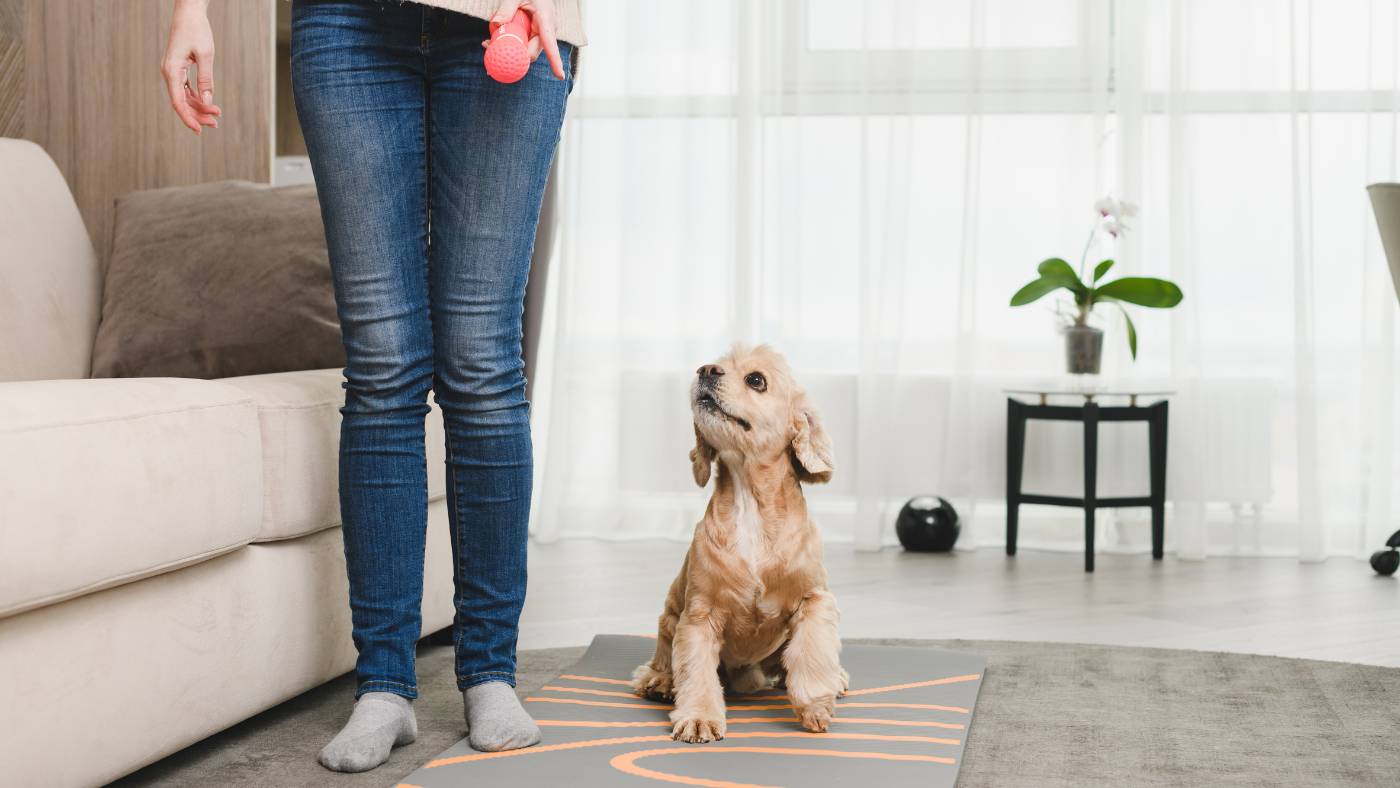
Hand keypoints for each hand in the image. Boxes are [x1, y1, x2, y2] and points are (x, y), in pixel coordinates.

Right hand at [161, 0, 221, 133]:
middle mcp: (169, 73)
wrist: (188, 13)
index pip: (177, 102)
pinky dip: (197, 98)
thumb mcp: (206, 55)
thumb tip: (208, 101)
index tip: (199, 130)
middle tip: (216, 123)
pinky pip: (186, 89)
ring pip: (184, 97)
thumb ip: (206, 79)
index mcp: (172, 70)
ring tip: (216, 116)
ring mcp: (173, 71)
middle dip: (198, 115)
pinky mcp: (178, 69)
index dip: (188, 118)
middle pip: (181, 102)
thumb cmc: (197, 30)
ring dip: (199, 107)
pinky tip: (208, 105)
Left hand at [485, 0, 566, 79]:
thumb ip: (506, 8)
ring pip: (524, 50)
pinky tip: (492, 40)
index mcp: (546, 21)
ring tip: (487, 42)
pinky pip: (521, 45)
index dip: (555, 61)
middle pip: (532, 53)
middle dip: (514, 57)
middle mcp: (546, 32)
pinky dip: (508, 45)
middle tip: (489, 48)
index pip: (551, 44)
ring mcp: (540, 36)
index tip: (560, 76)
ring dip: (508, 50)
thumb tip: (496, 24)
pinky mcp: (533, 37)